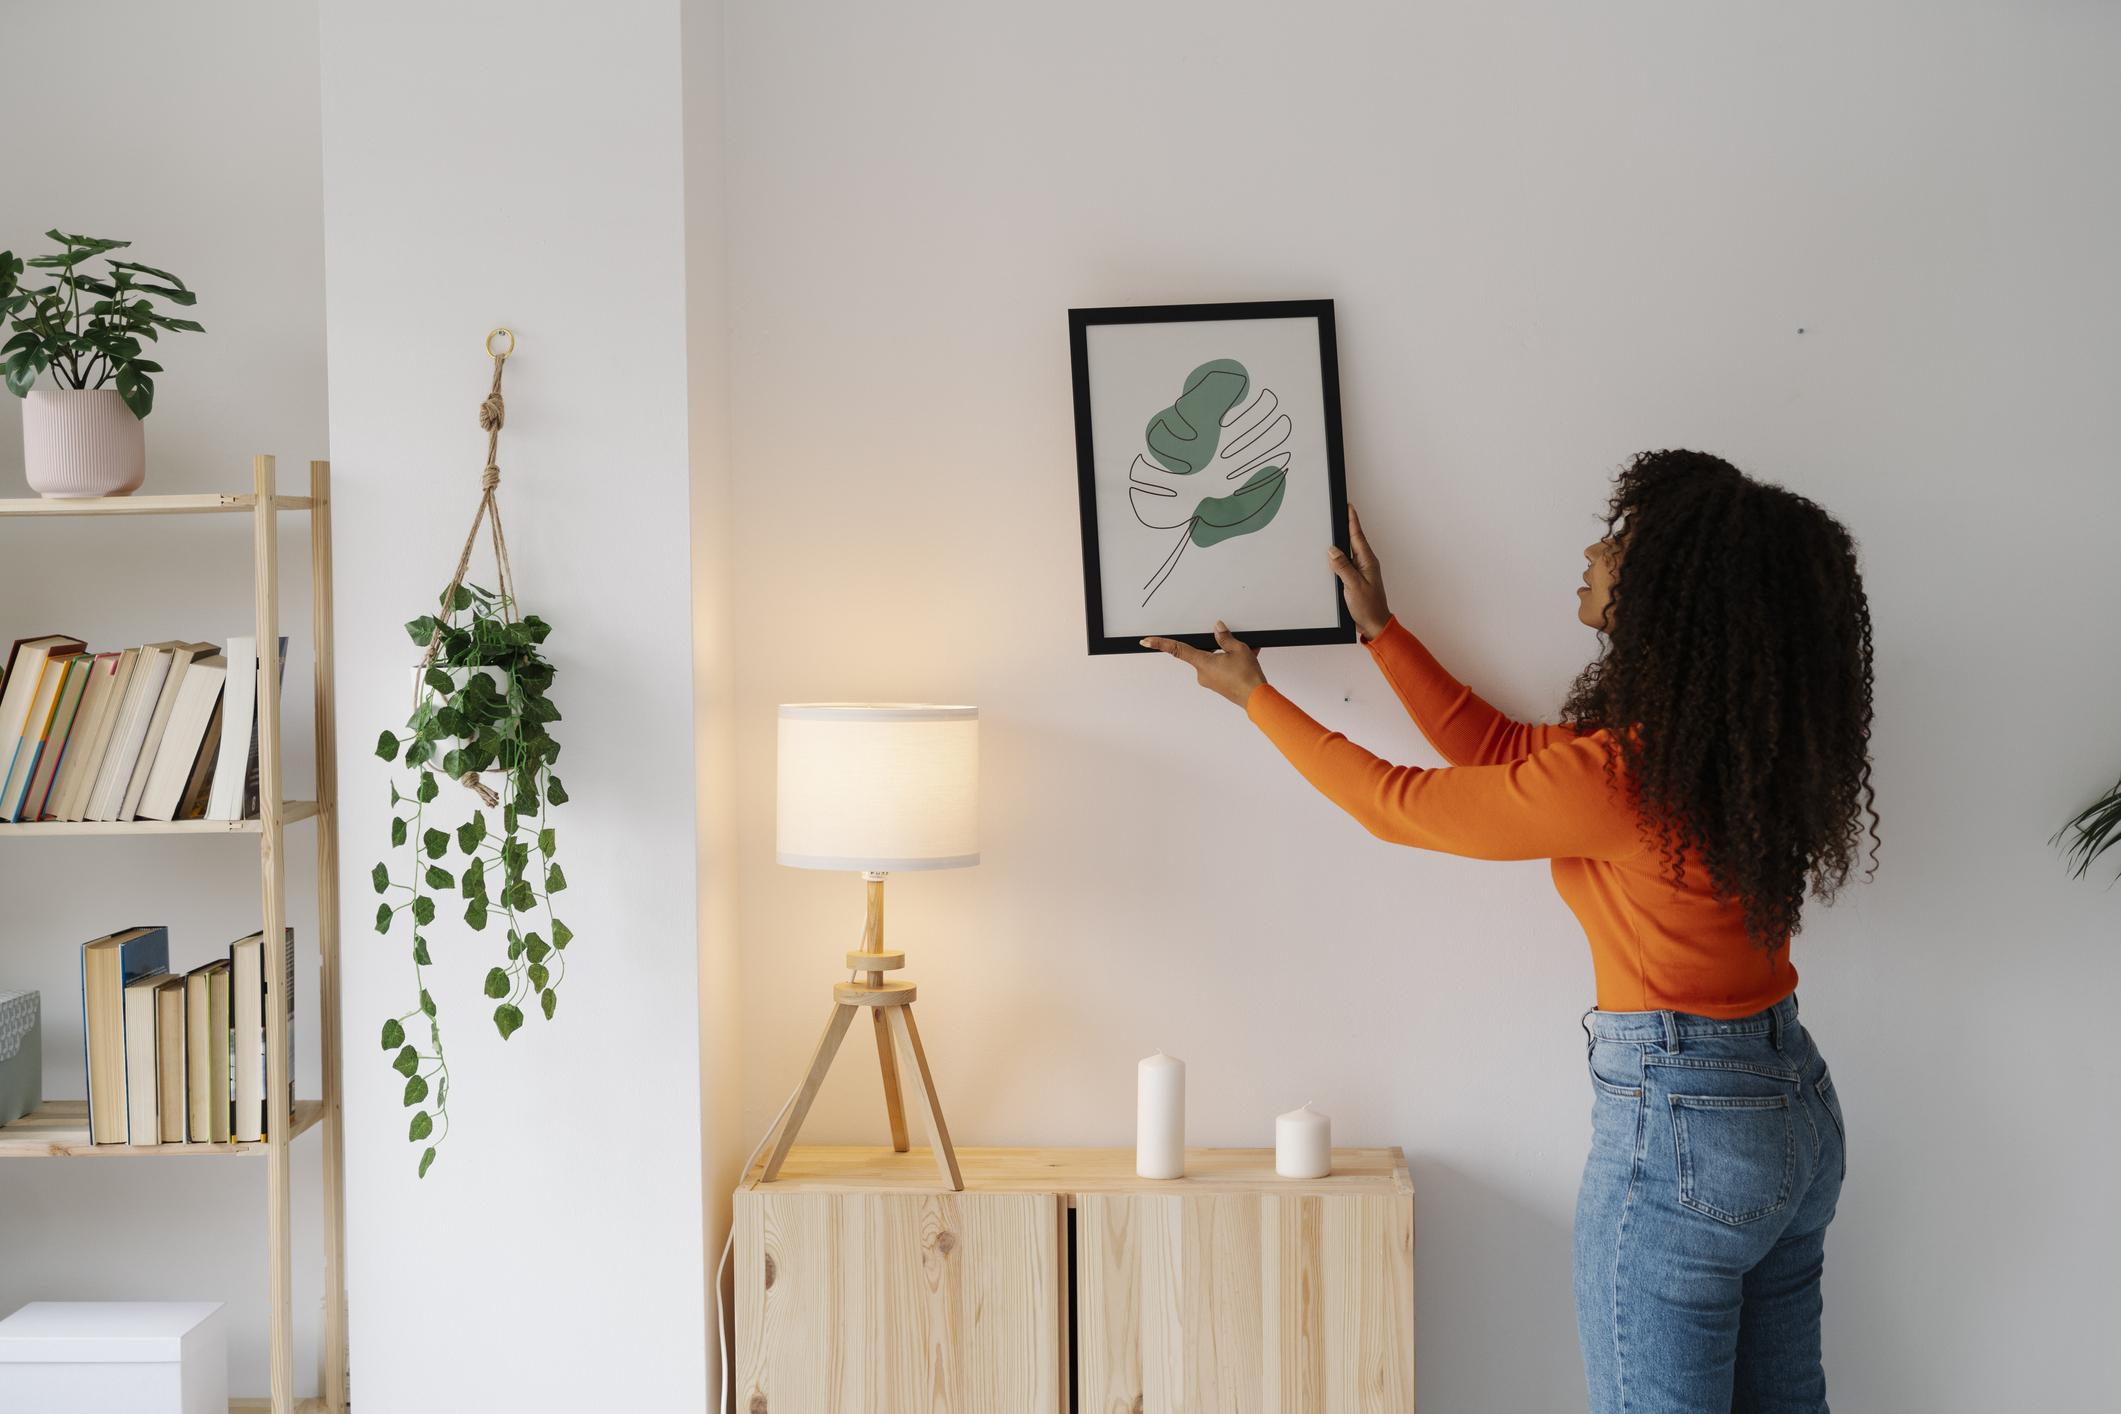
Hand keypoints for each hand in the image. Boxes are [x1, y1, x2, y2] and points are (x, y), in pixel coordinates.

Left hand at [1140, 621, 1266, 707]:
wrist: (1257, 699)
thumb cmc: (1247, 677)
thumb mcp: (1238, 649)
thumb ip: (1225, 637)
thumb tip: (1218, 628)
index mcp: (1203, 663)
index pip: (1177, 650)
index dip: (1160, 644)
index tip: (1146, 641)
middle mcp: (1202, 674)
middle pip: (1204, 652)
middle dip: (1220, 647)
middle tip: (1236, 647)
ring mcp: (1210, 681)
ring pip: (1216, 660)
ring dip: (1230, 655)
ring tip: (1247, 654)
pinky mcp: (1219, 686)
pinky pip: (1223, 669)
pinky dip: (1233, 663)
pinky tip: (1247, 660)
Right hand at [1329, 504, 1391, 639]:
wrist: (1374, 624)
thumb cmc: (1368, 607)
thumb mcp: (1353, 586)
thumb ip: (1343, 567)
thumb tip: (1332, 550)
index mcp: (1367, 561)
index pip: (1357, 536)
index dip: (1352, 520)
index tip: (1348, 506)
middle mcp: (1365, 563)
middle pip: (1353, 540)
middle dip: (1346, 525)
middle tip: (1339, 512)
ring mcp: (1361, 571)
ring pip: (1348, 551)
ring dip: (1341, 541)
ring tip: (1334, 529)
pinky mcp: (1356, 579)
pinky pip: (1346, 563)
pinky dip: (1338, 557)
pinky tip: (1332, 556)